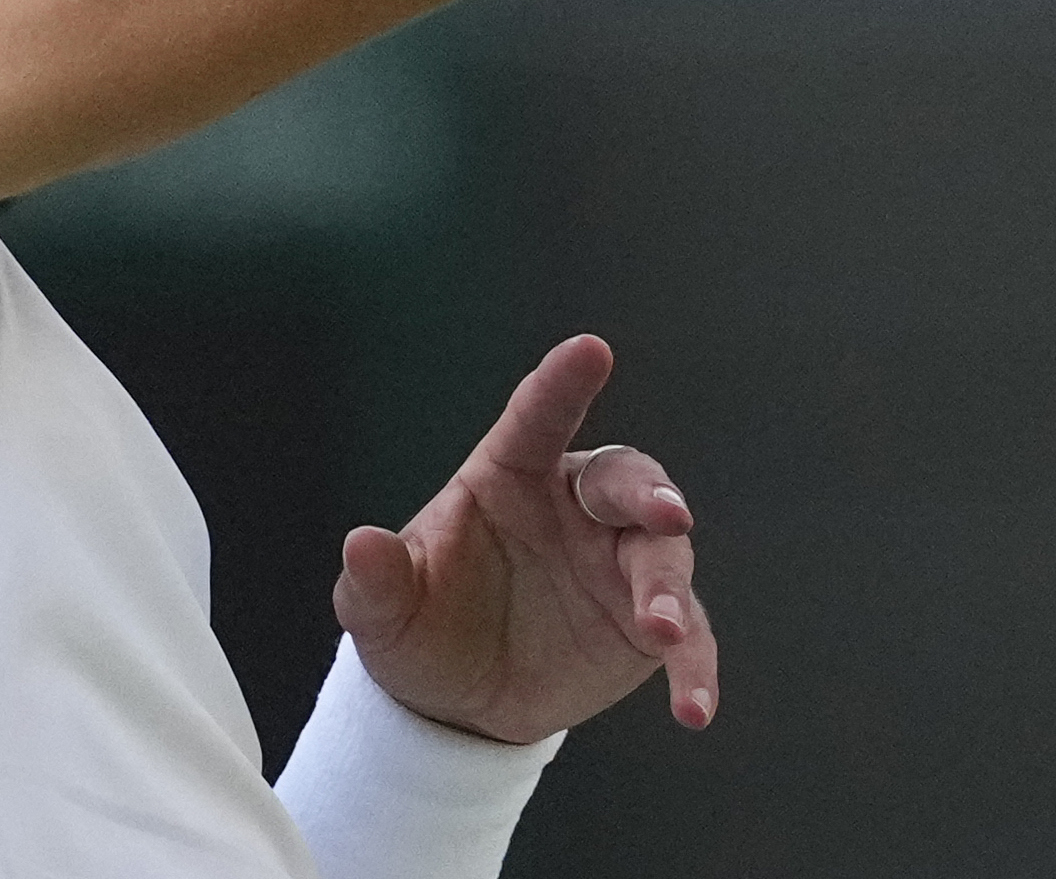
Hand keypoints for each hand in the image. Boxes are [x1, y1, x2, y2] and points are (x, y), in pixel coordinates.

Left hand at [333, 333, 716, 745]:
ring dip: (667, 584)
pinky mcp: (644, 626)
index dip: (562, 385)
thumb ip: (376, 580)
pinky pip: (686, 636)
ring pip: (661, 552)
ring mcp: (615, 564)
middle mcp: (573, 508)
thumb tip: (360, 544)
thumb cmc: (420, 628)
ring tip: (660, 628)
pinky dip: (695, 665)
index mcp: (509, 476)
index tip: (590, 350)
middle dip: (649, 492)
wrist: (454, 705)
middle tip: (666, 516)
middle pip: (622, 478)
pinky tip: (693, 706)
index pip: (536, 420)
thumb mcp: (383, 612)